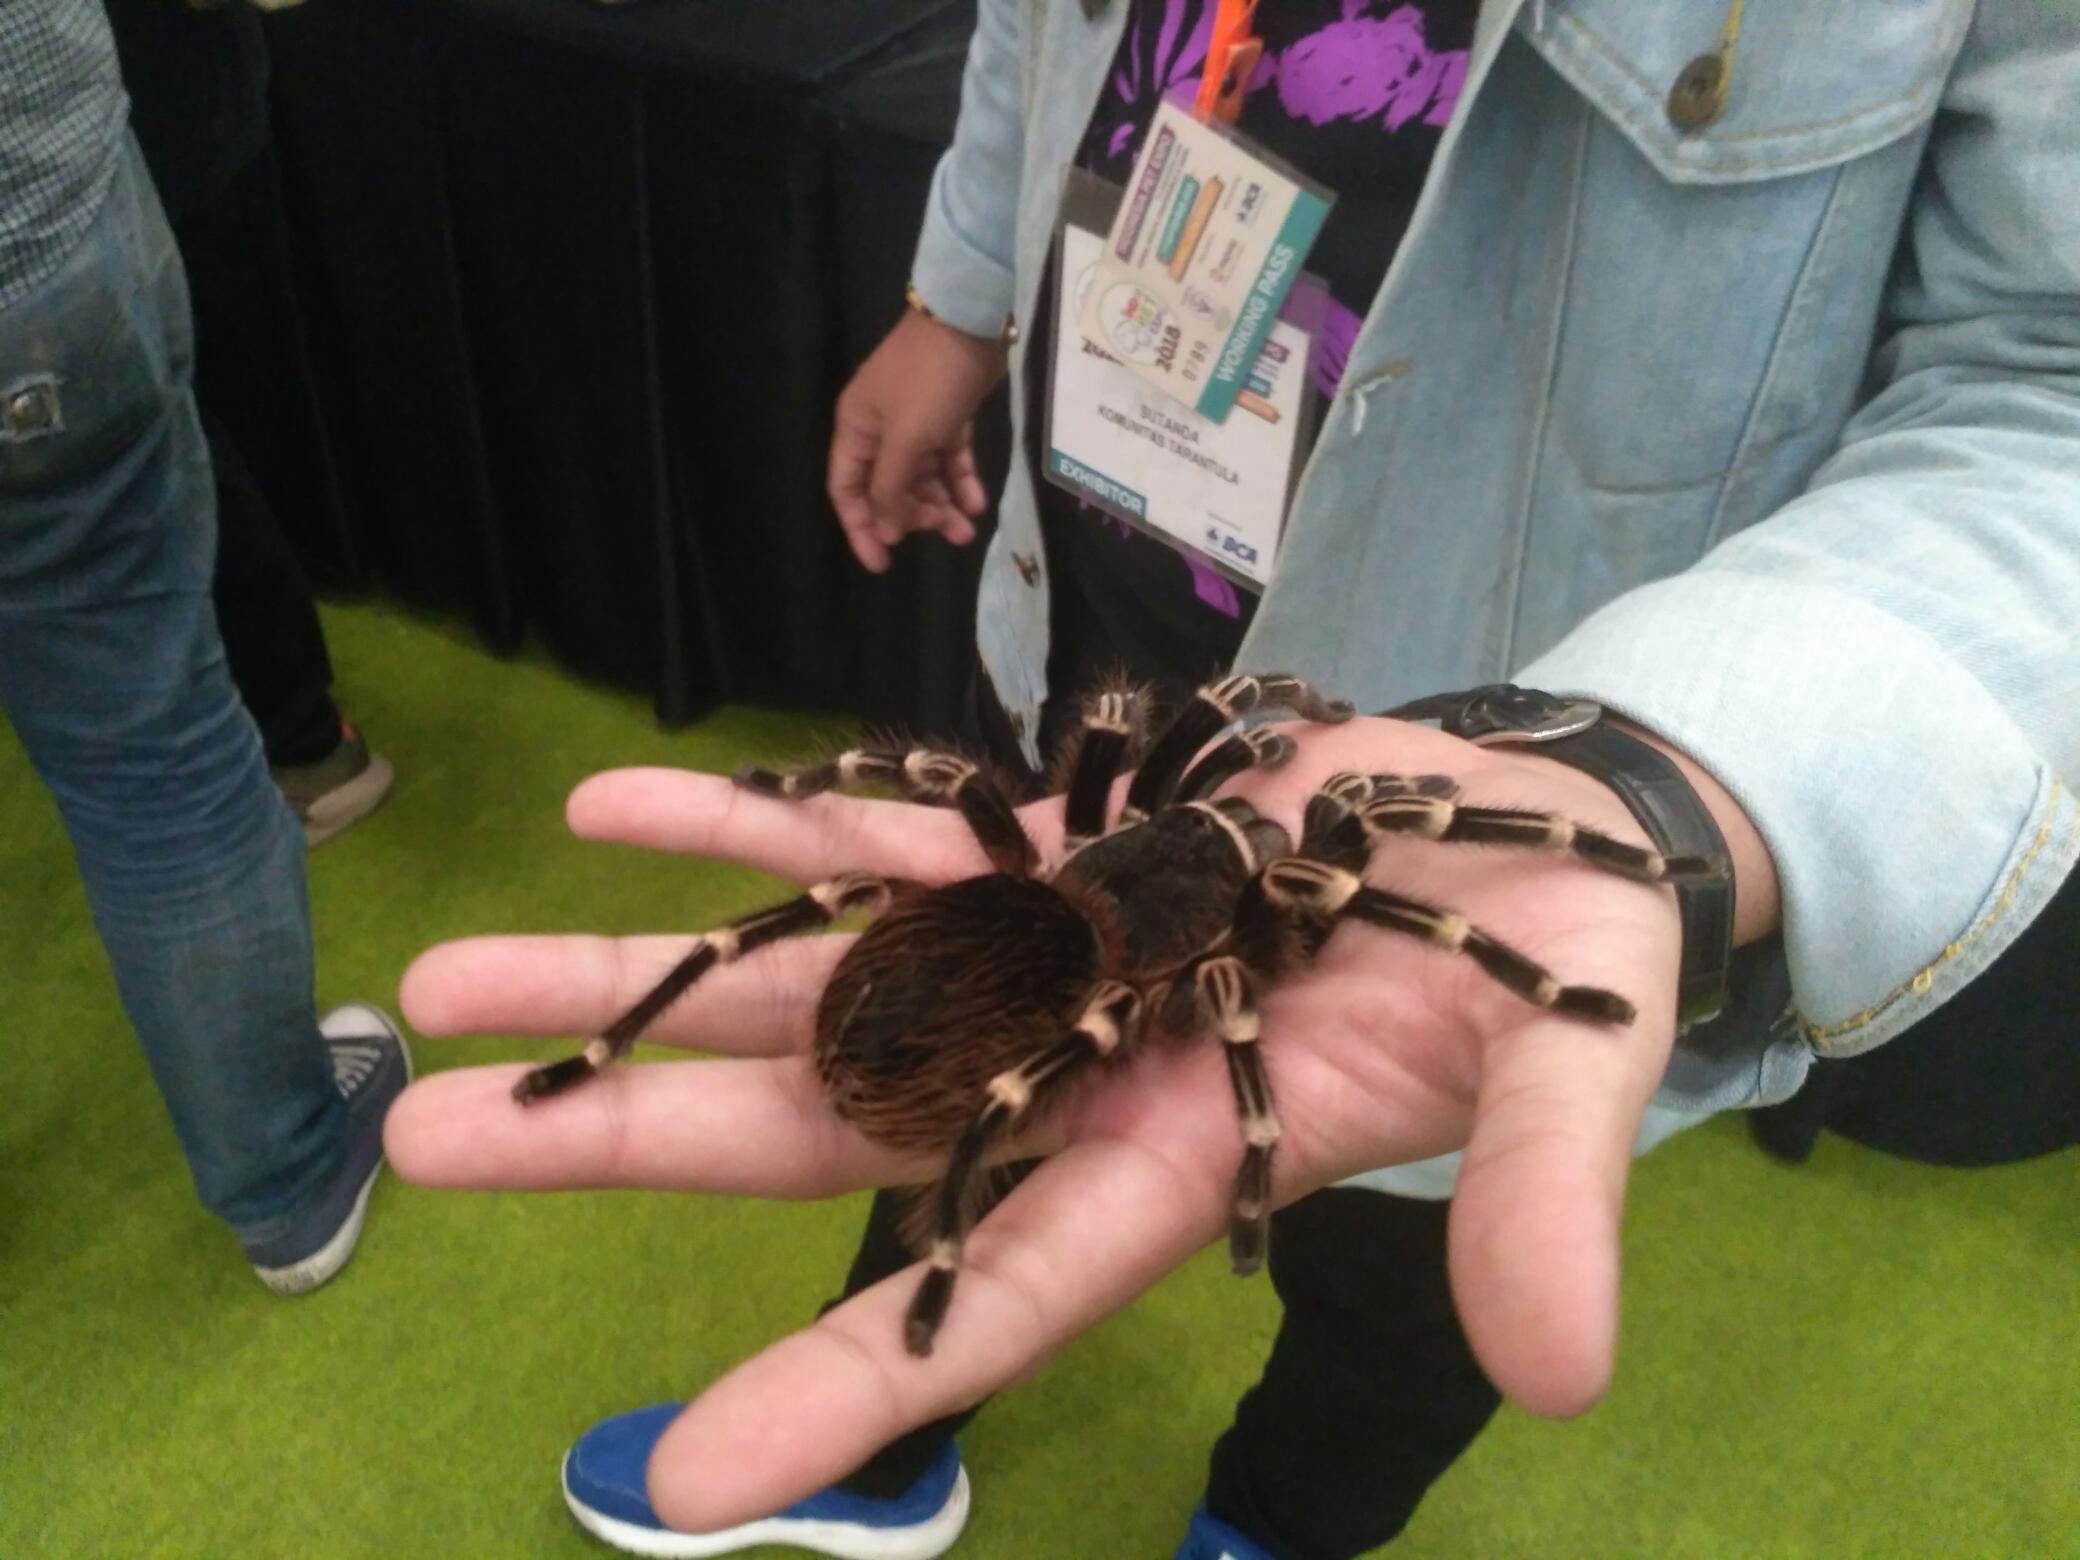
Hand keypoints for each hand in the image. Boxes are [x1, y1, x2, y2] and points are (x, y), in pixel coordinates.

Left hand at [384, 718, 1682, 1530]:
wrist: (1529, 825)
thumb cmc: (1568, 958)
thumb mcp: (1572, 1072)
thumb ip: (1540, 1204)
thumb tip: (1567, 1376)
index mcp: (1179, 1160)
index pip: (993, 1295)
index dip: (849, 1392)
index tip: (674, 1483)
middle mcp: (1066, 1071)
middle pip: (823, 1126)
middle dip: (627, 1138)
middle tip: (421, 1146)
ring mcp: (1034, 953)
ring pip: (804, 977)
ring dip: (631, 975)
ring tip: (443, 989)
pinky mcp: (1042, 845)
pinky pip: (870, 835)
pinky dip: (752, 825)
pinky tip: (618, 808)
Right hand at [827, 309, 1007, 572]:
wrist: (968, 320)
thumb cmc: (929, 381)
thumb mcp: (906, 440)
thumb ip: (891, 488)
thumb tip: (885, 529)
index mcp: (856, 431)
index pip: (848, 492)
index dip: (862, 529)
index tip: (882, 563)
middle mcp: (880, 429)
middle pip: (889, 488)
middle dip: (914, 516)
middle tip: (945, 532)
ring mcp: (914, 421)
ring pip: (923, 477)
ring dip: (942, 505)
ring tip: (968, 529)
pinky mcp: (947, 414)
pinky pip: (949, 458)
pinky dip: (961, 480)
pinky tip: (977, 502)